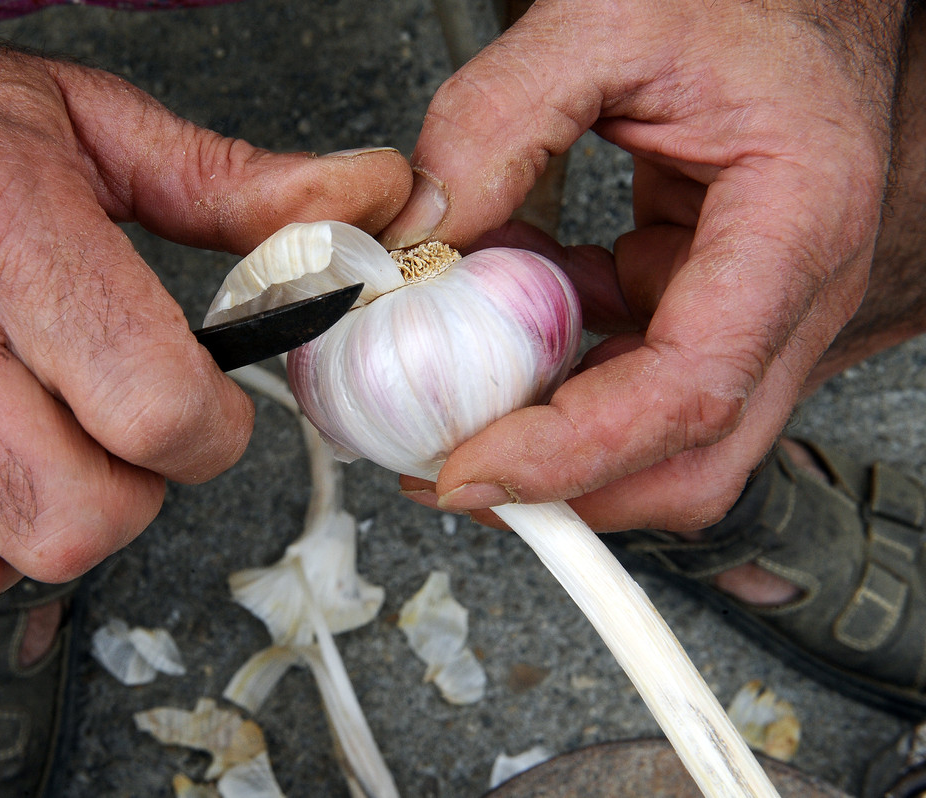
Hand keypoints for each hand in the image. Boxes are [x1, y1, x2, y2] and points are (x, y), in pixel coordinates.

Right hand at [0, 0, 410, 619]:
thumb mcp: (85, 125)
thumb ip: (235, 186)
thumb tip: (361, 202)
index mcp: (5, 233)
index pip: (153, 408)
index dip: (208, 437)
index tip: (202, 421)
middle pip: (72, 521)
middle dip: (127, 503)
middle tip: (113, 446)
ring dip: (19, 537)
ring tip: (16, 455)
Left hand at [386, 0, 907, 530]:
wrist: (807, 2)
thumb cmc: (751, 3)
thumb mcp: (608, 21)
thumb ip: (498, 120)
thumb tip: (422, 229)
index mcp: (791, 231)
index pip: (688, 394)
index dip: (571, 455)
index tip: (469, 471)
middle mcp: (789, 295)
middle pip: (689, 461)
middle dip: (565, 493)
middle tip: (449, 475)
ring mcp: (752, 311)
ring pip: (656, 433)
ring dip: (550, 431)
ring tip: (455, 390)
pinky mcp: (708, 304)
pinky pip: (631, 371)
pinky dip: (557, 365)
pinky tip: (508, 313)